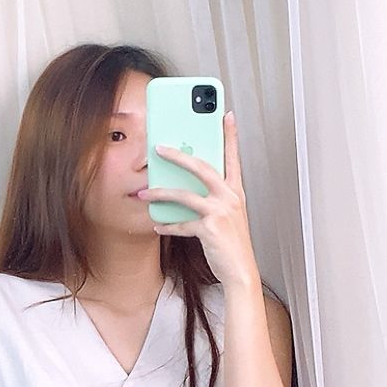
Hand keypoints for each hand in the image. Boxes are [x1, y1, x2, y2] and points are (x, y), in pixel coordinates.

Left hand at [136, 110, 259, 288]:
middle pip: (202, 167)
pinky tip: (158, 225)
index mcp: (235, 191)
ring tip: (145, 192)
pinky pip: (182, 223)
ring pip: (185, 195)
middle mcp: (230, 197)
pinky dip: (168, 225)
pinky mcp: (210, 228)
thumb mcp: (228, 216)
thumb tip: (188, 188)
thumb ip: (213, 199)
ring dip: (161, 193)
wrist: (241, 272)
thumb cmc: (232, 244)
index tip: (226, 115)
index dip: (230, 135)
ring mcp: (220, 212)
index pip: (233, 157)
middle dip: (178, 155)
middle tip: (159, 147)